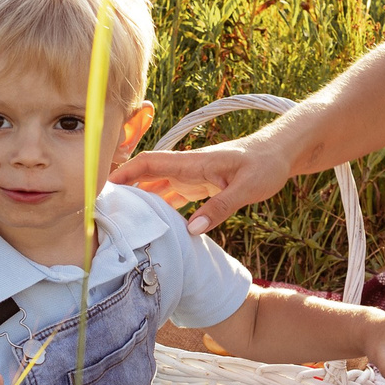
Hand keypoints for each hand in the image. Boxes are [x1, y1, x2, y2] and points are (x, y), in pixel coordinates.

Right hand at [111, 139, 292, 233]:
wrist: (281, 153)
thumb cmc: (265, 165)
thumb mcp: (247, 188)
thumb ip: (220, 208)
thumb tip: (190, 230)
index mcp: (193, 162)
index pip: (151, 162)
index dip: (126, 171)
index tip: (104, 185)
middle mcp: (188, 168)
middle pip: (147, 175)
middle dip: (125, 188)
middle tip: (104, 209)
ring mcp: (192, 176)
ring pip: (157, 186)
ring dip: (140, 198)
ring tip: (121, 219)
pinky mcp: (200, 186)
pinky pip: (172, 195)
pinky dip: (159, 206)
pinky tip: (152, 223)